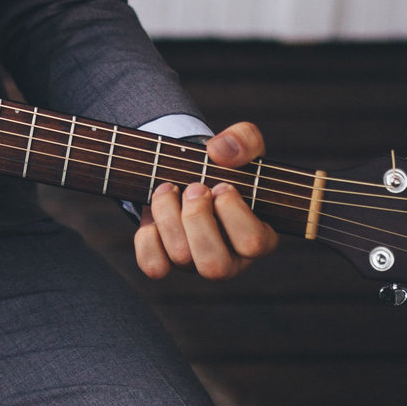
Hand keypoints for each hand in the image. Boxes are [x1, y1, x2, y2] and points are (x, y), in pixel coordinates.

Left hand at [133, 121, 278, 281]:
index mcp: (258, 238)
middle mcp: (229, 260)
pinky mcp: (167, 262)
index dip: (233, 212)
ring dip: (168, 214)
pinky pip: (154, 265)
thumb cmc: (225, 168)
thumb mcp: (243, 145)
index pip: (253, 243)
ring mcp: (196, 265)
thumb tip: (219, 152)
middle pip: (215, 265)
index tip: (223, 185)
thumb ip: (244, 140)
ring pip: (181, 258)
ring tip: (169, 188)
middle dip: (198, 218)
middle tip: (195, 188)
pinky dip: (148, 237)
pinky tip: (155, 213)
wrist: (192, 175)